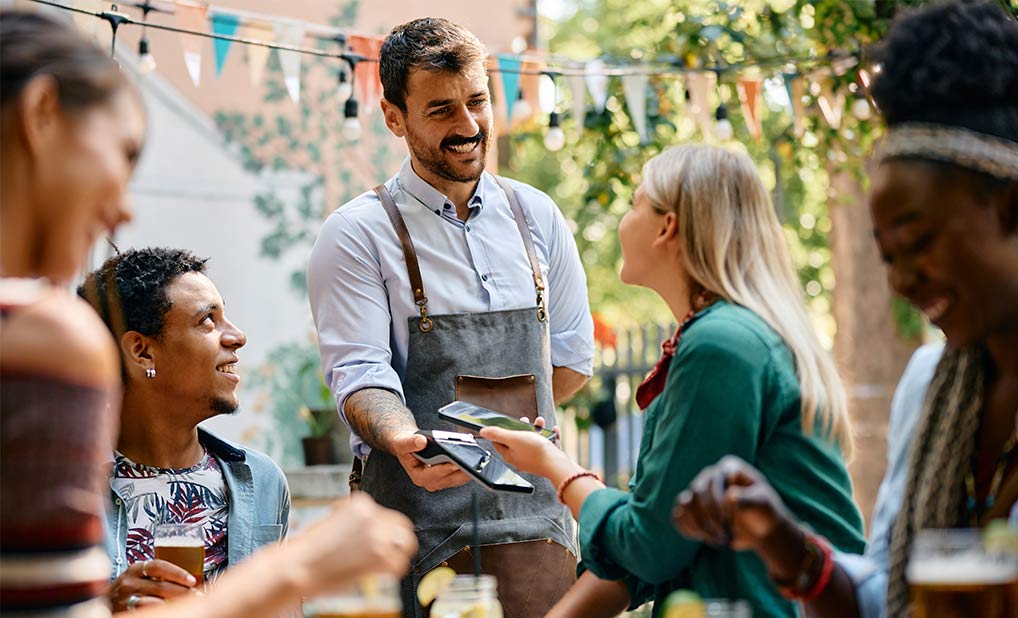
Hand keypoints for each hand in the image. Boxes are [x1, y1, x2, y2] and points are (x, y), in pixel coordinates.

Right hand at [108, 559, 197, 611]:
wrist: (103, 604)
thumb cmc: (127, 589)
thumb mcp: (138, 577)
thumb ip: (156, 576)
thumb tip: (189, 581)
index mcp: (135, 569)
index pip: (159, 566)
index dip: (177, 573)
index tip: (192, 580)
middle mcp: (129, 582)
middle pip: (161, 586)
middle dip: (183, 592)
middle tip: (197, 596)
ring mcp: (124, 599)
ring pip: (154, 602)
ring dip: (174, 604)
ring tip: (187, 606)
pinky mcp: (124, 612)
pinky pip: (146, 612)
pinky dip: (160, 612)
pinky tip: (169, 611)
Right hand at [289, 493, 417, 596]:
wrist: (298, 566)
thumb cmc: (309, 548)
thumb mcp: (332, 521)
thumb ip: (355, 521)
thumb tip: (373, 530)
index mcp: (360, 503)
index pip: (386, 514)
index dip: (383, 529)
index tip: (376, 540)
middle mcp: (372, 516)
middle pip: (402, 526)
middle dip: (396, 539)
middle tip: (389, 551)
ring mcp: (377, 536)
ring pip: (406, 543)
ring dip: (399, 553)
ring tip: (388, 562)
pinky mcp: (378, 557)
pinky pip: (399, 564)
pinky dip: (393, 571)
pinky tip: (382, 574)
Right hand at [391, 431, 470, 491]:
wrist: (409, 445)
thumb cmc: (405, 446)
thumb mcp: (403, 442)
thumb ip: (410, 442)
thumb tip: (421, 442)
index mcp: (419, 477)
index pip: (434, 475)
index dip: (444, 469)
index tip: (454, 463)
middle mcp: (430, 482)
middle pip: (449, 478)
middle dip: (460, 470)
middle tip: (470, 462)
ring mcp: (440, 481)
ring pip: (457, 478)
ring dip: (466, 469)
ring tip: (474, 459)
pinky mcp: (449, 477)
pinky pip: (460, 475)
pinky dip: (467, 467)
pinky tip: (472, 458)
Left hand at [480, 416, 568, 477]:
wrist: (557, 465)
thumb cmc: (536, 452)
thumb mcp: (514, 438)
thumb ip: (498, 434)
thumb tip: (483, 431)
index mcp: (510, 455)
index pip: (499, 443)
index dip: (501, 431)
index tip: (506, 422)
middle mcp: (521, 459)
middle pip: (517, 440)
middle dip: (521, 427)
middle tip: (525, 420)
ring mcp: (534, 459)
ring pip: (533, 441)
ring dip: (537, 429)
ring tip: (540, 422)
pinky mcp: (546, 459)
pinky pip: (547, 445)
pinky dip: (549, 436)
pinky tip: (553, 431)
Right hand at [672, 455, 789, 550]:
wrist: (761, 528)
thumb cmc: (765, 511)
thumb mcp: (764, 503)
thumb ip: (749, 499)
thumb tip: (730, 495)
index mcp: (728, 468)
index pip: (713, 480)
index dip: (717, 502)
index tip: (730, 521)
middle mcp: (710, 476)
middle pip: (696, 492)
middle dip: (709, 516)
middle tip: (724, 535)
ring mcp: (699, 492)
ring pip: (684, 504)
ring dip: (699, 525)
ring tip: (718, 540)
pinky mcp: (692, 509)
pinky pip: (679, 516)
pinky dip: (688, 529)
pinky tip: (706, 538)